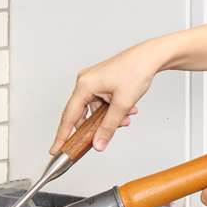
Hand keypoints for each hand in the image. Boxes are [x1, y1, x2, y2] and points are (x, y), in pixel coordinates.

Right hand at [50, 43, 164, 153]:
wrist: (150, 56)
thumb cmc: (136, 71)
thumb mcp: (122, 104)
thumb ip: (108, 127)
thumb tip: (98, 144)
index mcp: (84, 85)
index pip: (69, 116)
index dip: (62, 135)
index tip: (56, 149)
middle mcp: (85, 82)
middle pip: (82, 114)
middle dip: (97, 126)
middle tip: (102, 139)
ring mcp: (93, 81)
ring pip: (95, 110)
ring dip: (110, 117)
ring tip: (126, 117)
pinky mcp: (101, 82)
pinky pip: (101, 103)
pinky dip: (113, 109)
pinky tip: (127, 110)